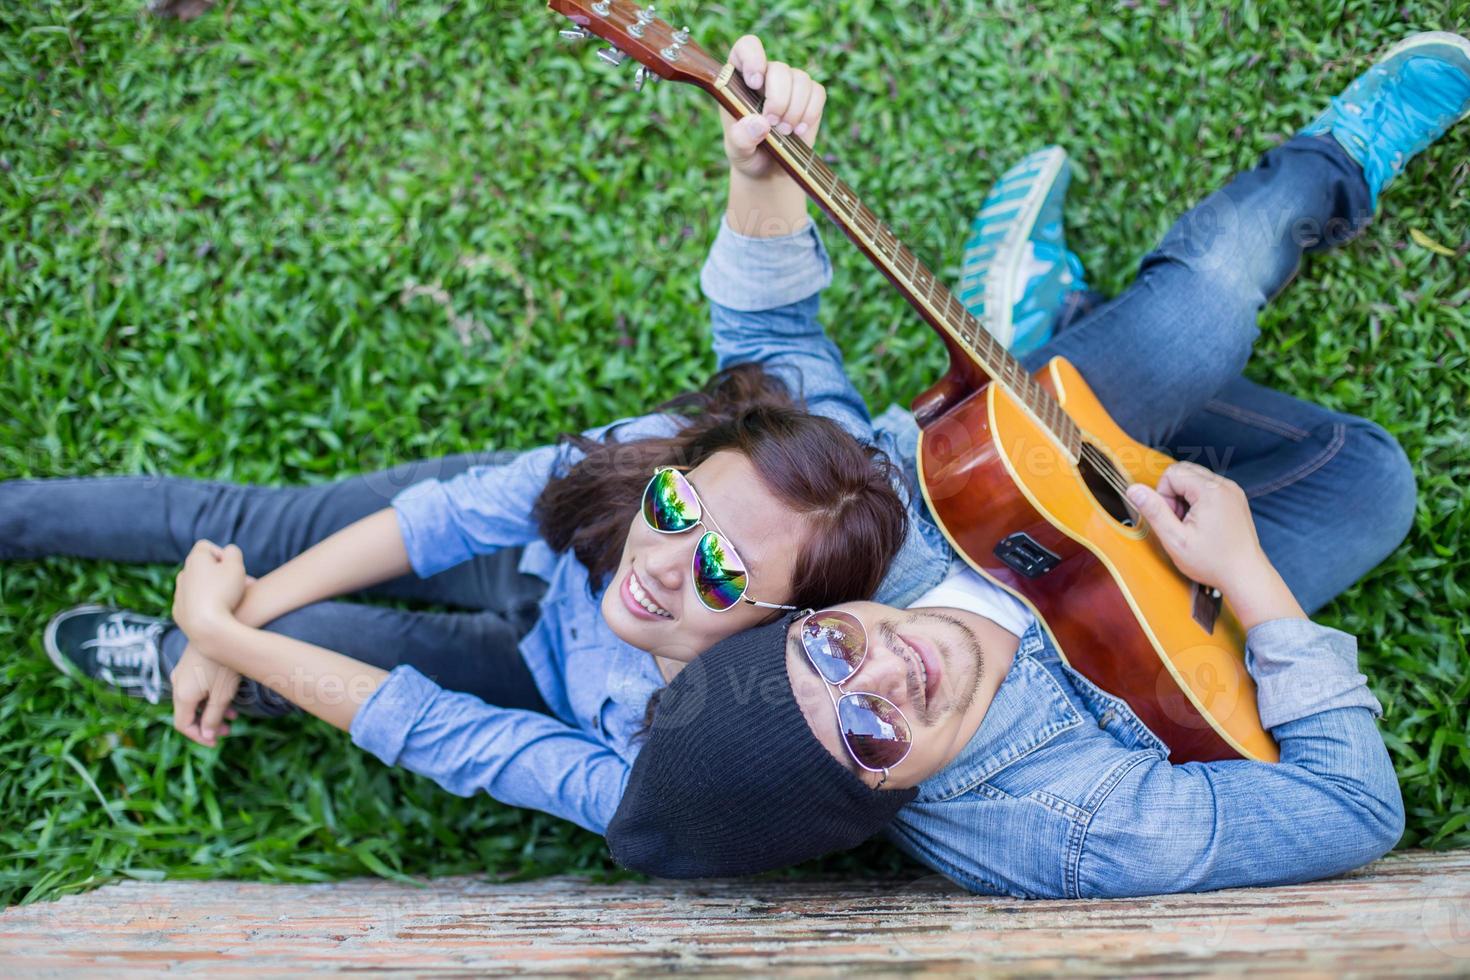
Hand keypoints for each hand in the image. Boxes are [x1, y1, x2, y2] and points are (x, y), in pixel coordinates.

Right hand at [170, 644, 240, 747]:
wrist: (221, 630)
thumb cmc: (224, 664)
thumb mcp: (221, 695)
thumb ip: (212, 718)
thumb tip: (207, 737)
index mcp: (182, 695)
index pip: (183, 725)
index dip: (199, 737)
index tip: (216, 742)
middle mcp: (177, 684)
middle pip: (188, 713)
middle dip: (207, 725)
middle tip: (227, 730)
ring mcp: (182, 672)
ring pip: (194, 699)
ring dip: (211, 710)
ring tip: (233, 716)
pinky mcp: (190, 663)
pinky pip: (195, 686)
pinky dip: (209, 696)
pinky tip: (227, 696)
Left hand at [172, 540, 248, 642]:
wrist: (207, 627)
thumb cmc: (224, 592)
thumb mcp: (236, 566)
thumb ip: (233, 552)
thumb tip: (228, 552)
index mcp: (195, 560)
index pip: (206, 546)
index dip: (221, 553)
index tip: (231, 567)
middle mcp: (183, 574)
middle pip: (202, 568)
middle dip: (220, 574)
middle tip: (239, 585)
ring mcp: (179, 594)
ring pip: (198, 586)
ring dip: (213, 589)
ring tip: (230, 600)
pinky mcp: (178, 612)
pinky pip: (193, 604)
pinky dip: (204, 605)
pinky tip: (217, 613)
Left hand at [721, 34, 826, 180]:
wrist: (769, 171)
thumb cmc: (748, 155)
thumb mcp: (737, 151)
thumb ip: (741, 138)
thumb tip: (760, 123)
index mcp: (739, 80)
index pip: (746, 48)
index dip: (753, 58)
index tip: (755, 82)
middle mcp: (766, 76)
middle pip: (779, 69)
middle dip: (779, 99)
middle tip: (773, 124)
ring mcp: (789, 84)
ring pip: (800, 79)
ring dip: (795, 109)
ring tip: (785, 132)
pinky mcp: (810, 96)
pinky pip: (817, 92)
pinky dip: (810, 113)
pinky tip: (799, 131)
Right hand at [1126, 462, 1269, 593]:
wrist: (1246, 576)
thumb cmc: (1214, 562)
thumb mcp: (1175, 540)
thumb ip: (1153, 511)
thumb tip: (1134, 489)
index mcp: (1211, 492)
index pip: (1172, 473)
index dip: (1163, 496)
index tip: (1171, 519)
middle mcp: (1225, 486)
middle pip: (1184, 472)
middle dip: (1173, 494)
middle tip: (1179, 521)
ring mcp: (1233, 491)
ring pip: (1195, 479)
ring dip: (1185, 498)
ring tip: (1190, 524)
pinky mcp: (1235, 499)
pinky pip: (1208, 488)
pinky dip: (1198, 501)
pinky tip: (1201, 524)